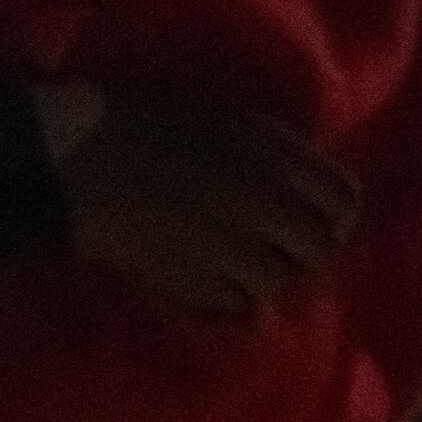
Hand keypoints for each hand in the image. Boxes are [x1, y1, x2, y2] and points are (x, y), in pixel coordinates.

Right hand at [39, 82, 357, 322]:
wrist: (77, 157)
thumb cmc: (147, 123)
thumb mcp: (228, 117)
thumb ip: (279, 149)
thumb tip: (316, 182)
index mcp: (275, 156)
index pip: (344, 199)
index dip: (336, 215)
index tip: (319, 220)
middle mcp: (264, 202)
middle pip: (321, 248)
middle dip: (308, 253)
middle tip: (282, 253)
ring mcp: (231, 245)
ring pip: (283, 281)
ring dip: (272, 280)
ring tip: (249, 272)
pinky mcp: (195, 280)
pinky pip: (240, 304)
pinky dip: (237, 301)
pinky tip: (219, 287)